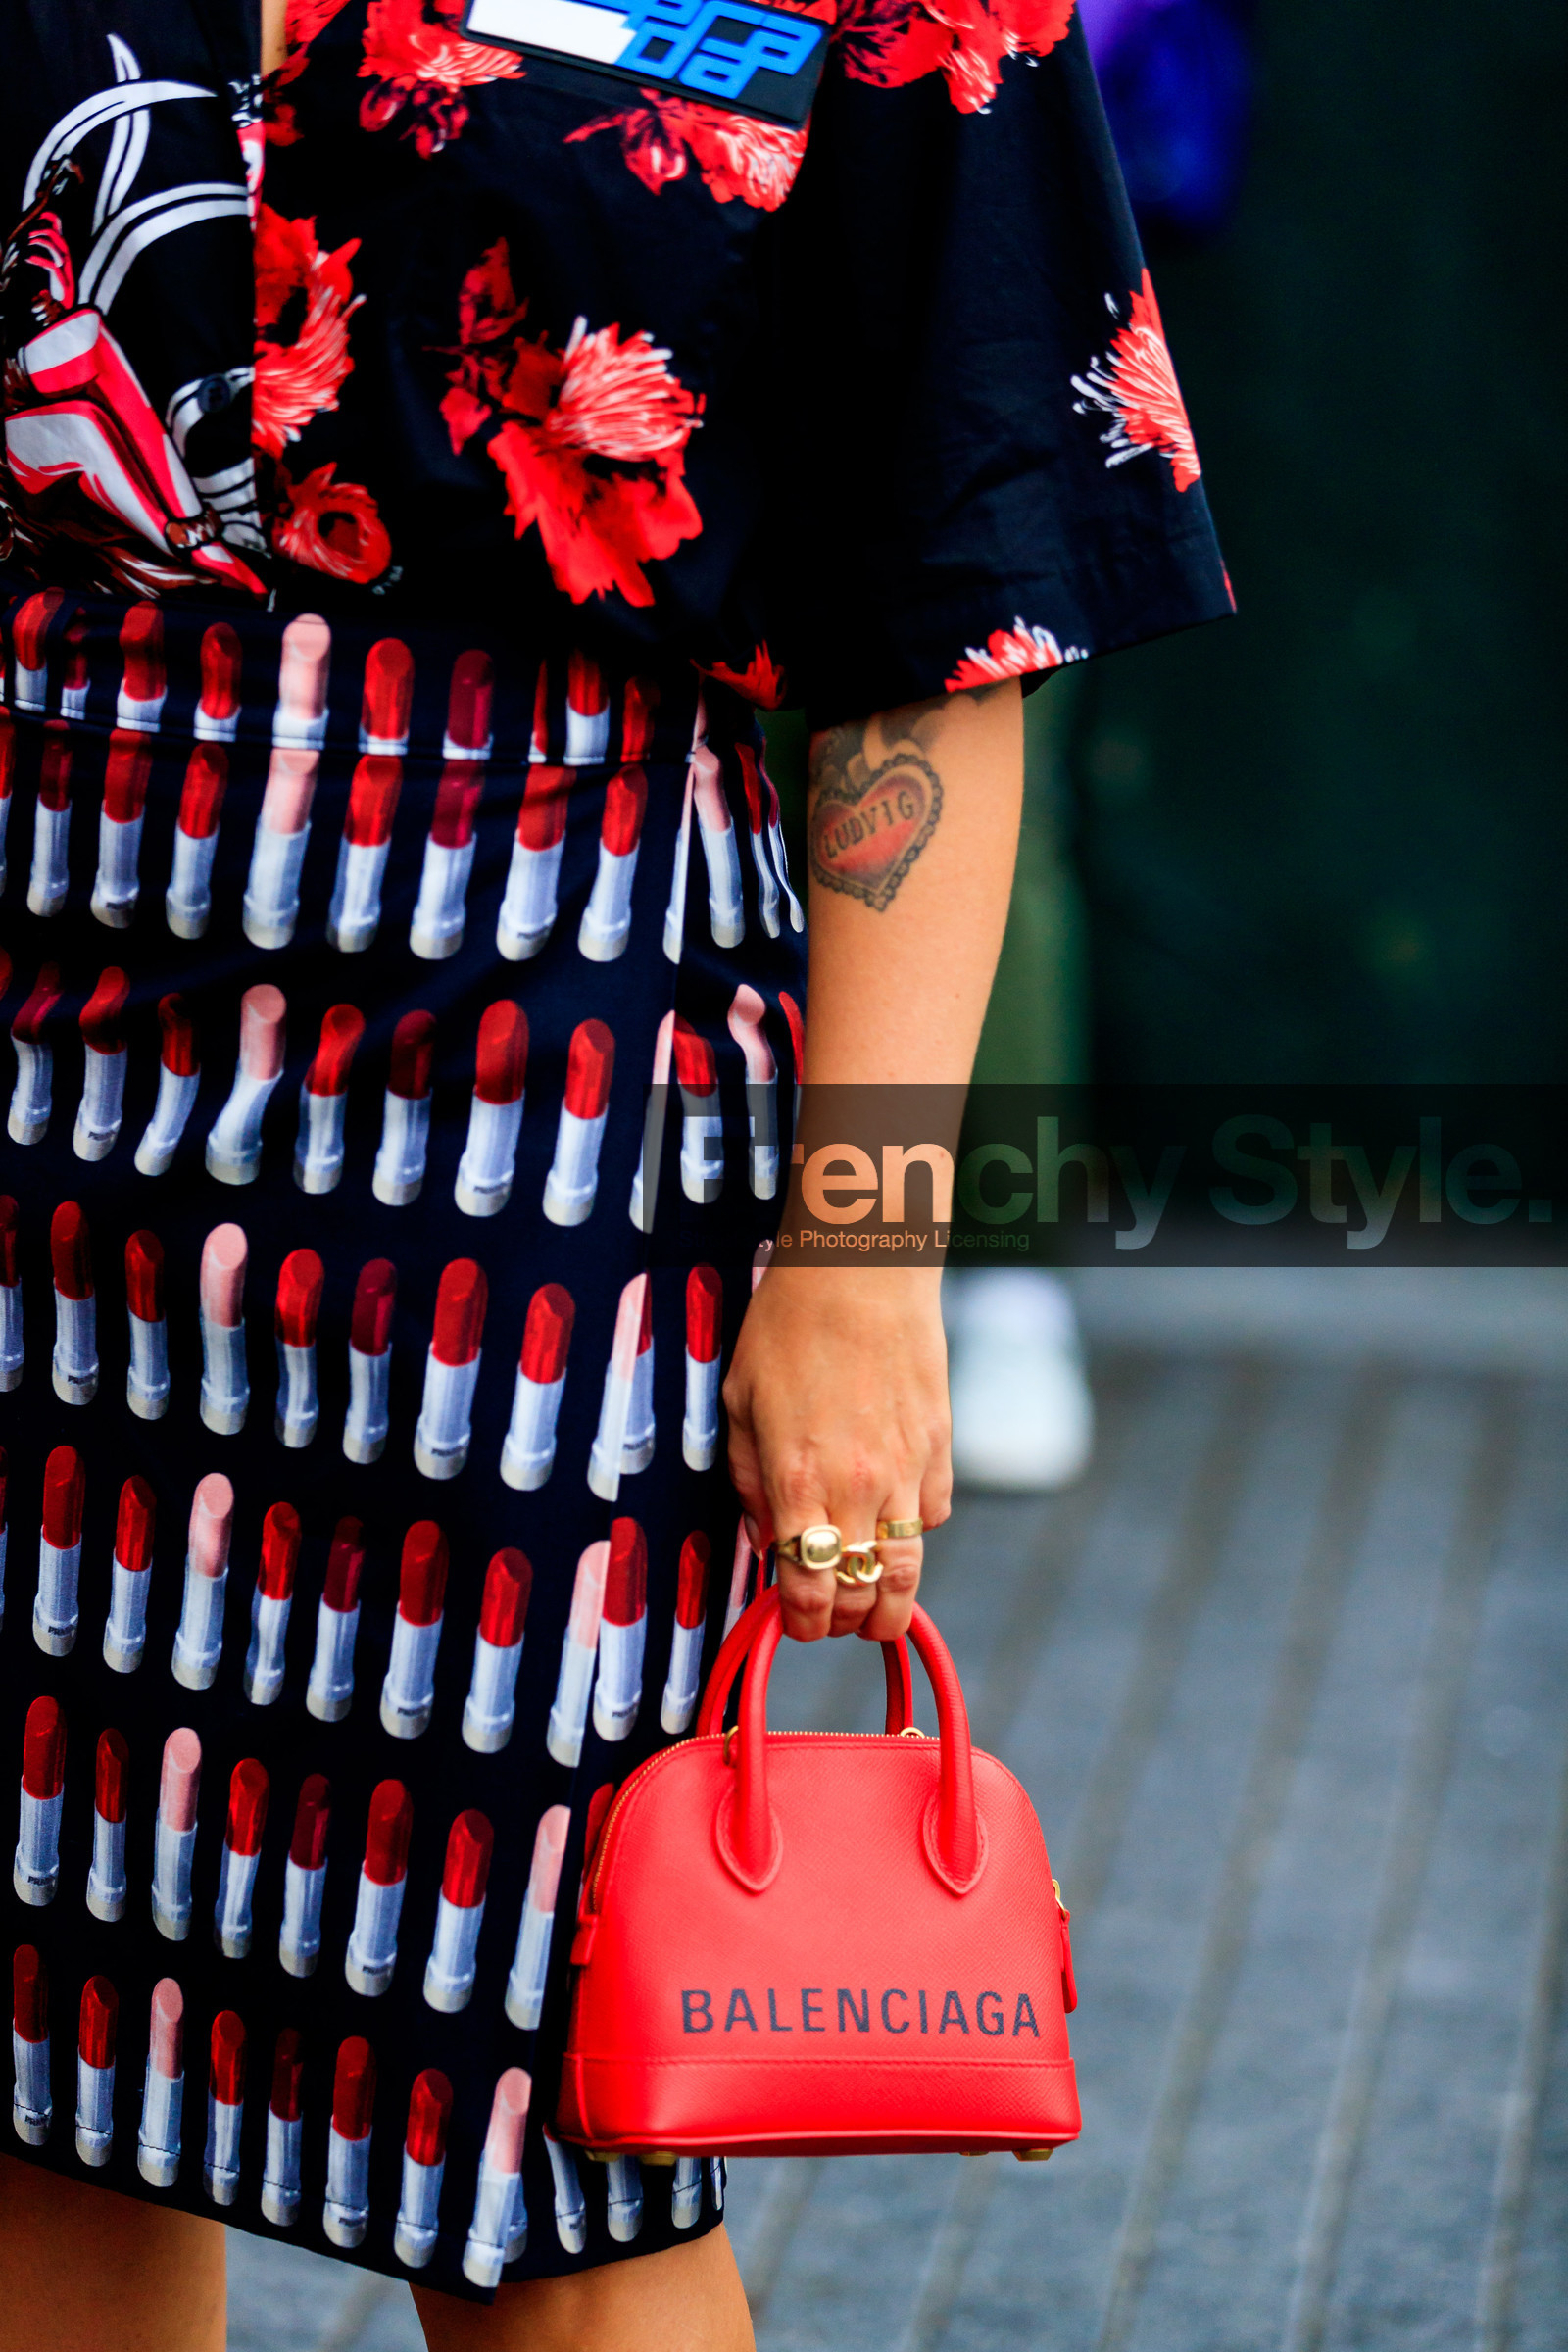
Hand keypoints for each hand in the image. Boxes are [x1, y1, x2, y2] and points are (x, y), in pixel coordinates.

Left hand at [723, 1262, 950, 1641]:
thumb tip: (767, 1541)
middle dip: (843, 1622)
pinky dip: (912, 1532)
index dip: (801, 1622)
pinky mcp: (941, 1446)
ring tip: (872, 1607)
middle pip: (862, 1594)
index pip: (807, 1590)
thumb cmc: (788, 1325)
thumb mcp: (740, 1401)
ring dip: (888, 1601)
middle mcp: (858, 1486)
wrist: (862, 1269)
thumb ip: (750, 1480)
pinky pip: (932, 1515)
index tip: (795, 1622)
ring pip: (908, 1570)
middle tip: (830, 1620)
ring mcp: (908, 1469)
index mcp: (798, 1480)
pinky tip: (891, 1520)